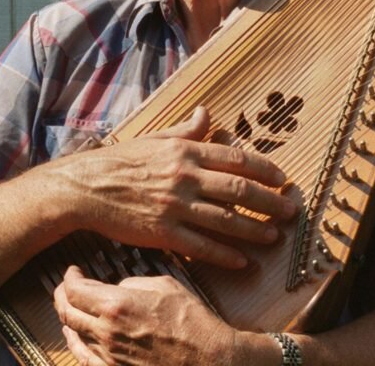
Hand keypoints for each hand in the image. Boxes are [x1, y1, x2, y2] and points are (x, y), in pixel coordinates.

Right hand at [50, 107, 296, 268]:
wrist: (83, 188)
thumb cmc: (118, 162)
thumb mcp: (153, 139)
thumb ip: (184, 130)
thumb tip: (207, 113)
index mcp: (184, 152)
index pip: (236, 158)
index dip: (265, 169)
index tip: (283, 179)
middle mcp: (184, 177)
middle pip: (239, 189)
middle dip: (270, 201)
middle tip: (290, 210)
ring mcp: (174, 206)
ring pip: (226, 220)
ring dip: (255, 230)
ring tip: (273, 236)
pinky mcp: (162, 233)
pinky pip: (201, 246)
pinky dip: (225, 255)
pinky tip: (242, 262)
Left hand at [54, 265, 247, 365]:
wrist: (211, 360)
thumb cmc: (193, 322)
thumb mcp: (164, 285)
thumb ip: (132, 283)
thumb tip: (115, 287)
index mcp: (116, 305)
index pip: (73, 289)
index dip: (69, 277)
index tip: (74, 271)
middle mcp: (106, 332)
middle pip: (65, 312)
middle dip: (62, 295)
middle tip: (66, 287)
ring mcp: (109, 356)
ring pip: (73, 335)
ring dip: (68, 318)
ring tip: (70, 308)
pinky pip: (84, 359)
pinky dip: (75, 344)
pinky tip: (75, 337)